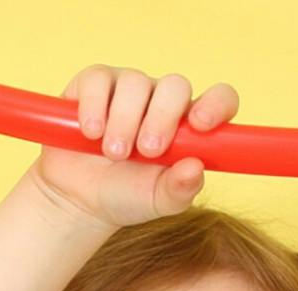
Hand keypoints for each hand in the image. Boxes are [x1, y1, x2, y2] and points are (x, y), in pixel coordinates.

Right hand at [35, 66, 237, 228]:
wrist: (78, 197)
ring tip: (113, 154)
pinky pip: (98, 81)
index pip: (219, 100)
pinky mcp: (94, 83)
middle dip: (161, 119)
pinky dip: (94, 107)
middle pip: (175, 86)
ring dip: (124, 122)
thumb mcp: (156, 200)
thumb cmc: (125, 194)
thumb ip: (179, 189)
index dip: (216, 105)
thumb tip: (196, 168)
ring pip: (135, 83)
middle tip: (146, 151)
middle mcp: (162, 100)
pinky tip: (91, 133)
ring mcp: (129, 87)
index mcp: (189, 126)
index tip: (201, 125)